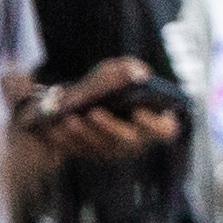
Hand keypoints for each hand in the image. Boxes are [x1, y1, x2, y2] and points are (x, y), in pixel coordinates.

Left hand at [38, 56, 178, 162]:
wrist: (76, 99)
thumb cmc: (105, 84)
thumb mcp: (115, 70)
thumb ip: (127, 69)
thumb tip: (138, 74)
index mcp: (152, 121)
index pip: (166, 130)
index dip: (155, 124)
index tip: (138, 112)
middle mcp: (136, 141)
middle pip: (129, 142)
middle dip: (111, 127)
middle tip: (94, 112)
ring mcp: (113, 150)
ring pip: (101, 148)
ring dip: (84, 133)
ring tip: (70, 118)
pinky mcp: (90, 154)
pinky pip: (79, 150)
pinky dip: (67, 138)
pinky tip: (56, 127)